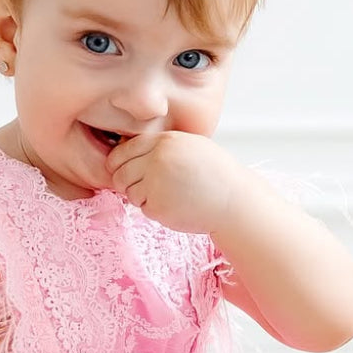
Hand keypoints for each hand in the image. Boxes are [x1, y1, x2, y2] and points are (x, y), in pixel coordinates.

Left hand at [106, 131, 245, 234]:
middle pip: (120, 173)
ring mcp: (156, 184)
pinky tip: (175, 205)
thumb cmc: (215, 174)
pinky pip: (144, 209)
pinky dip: (155, 210)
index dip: (118, 162)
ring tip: (166, 195)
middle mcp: (158, 160)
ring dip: (141, 197)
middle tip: (142, 187)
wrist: (234, 201)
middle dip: (126, 182)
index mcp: (166, 142)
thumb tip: (127, 150)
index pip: (124, 150)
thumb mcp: (191, 146)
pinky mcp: (159, 207)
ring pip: (129, 193)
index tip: (121, 169)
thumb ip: (162, 146)